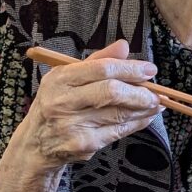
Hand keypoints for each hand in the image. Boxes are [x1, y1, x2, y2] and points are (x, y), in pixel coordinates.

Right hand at [19, 39, 163, 168]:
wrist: (36, 145)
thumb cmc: (55, 105)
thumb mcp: (66, 78)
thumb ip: (96, 61)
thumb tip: (123, 46)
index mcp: (59, 80)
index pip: (101, 69)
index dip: (130, 68)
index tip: (149, 69)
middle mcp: (63, 102)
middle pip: (111, 92)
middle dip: (139, 91)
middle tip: (156, 91)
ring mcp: (73, 126)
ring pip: (119, 113)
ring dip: (143, 108)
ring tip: (156, 102)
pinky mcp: (84, 145)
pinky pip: (119, 131)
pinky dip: (137, 123)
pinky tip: (146, 116)